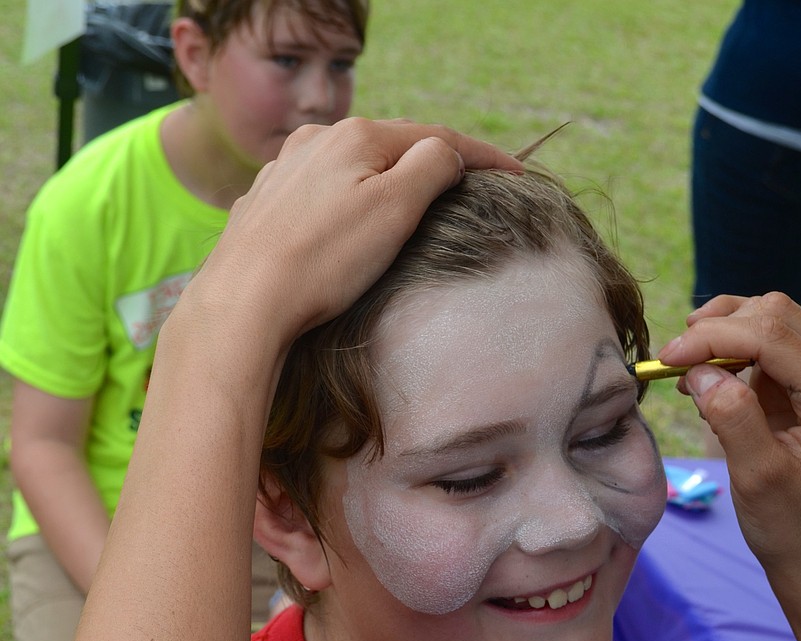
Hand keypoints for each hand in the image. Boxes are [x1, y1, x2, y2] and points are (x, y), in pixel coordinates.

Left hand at [171, 118, 522, 389]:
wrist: (243, 302)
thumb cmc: (323, 260)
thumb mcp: (395, 209)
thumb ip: (431, 168)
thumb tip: (446, 152)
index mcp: (355, 136)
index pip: (434, 137)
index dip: (481, 156)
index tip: (516, 175)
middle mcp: (313, 142)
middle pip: (388, 148)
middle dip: (427, 165)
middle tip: (462, 191)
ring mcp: (281, 174)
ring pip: (346, 172)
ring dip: (379, 185)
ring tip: (402, 213)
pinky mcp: (260, 209)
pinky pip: (314, 199)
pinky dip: (340, 208)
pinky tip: (340, 232)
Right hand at [658, 293, 800, 609]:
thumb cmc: (793, 526)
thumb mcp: (758, 478)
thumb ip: (733, 418)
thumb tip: (699, 371)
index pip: (771, 335)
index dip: (714, 336)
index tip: (667, 357)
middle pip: (776, 313)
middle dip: (719, 326)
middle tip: (672, 360)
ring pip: (775, 320)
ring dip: (725, 331)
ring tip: (686, 364)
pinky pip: (772, 345)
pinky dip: (734, 348)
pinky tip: (706, 374)